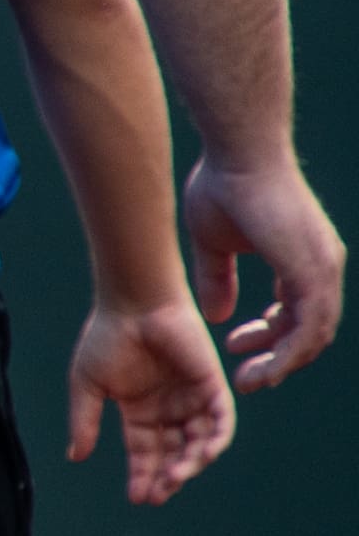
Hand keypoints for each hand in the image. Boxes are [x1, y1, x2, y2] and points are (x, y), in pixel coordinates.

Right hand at [67, 294, 237, 504]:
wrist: (134, 304)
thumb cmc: (106, 337)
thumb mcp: (87, 386)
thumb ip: (85, 422)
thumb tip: (76, 458)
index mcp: (139, 409)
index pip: (145, 451)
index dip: (142, 475)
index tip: (137, 498)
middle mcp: (168, 408)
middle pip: (172, 452)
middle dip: (166, 476)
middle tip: (157, 494)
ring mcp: (191, 398)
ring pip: (198, 442)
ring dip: (189, 464)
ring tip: (174, 478)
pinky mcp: (212, 385)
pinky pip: (220, 422)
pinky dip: (214, 441)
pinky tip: (200, 457)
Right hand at [183, 151, 343, 391]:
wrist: (237, 155)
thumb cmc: (224, 187)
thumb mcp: (213, 244)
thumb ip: (217, 279)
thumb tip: (217, 316)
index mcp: (303, 259)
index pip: (298, 313)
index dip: (270, 336)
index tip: (236, 344)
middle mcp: (323, 266)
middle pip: (311, 331)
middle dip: (277, 356)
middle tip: (245, 375)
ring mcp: (323, 268)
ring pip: (314, 336)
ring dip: (282, 365)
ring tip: (248, 380)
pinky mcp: (312, 271)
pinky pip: (309, 329)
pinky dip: (287, 353)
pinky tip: (261, 367)